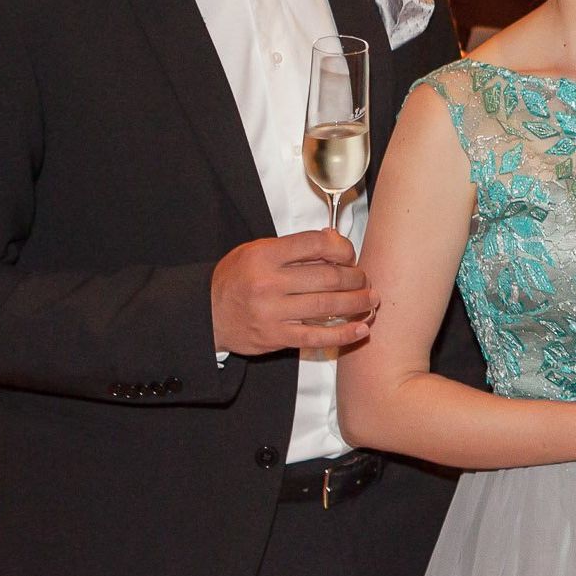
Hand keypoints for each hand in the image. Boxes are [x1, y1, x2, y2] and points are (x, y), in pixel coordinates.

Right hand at [212, 230, 373, 355]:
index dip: (342, 249)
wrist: (206, 314)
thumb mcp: (256, 252)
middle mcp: (268, 282)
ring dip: (357, 303)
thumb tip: (333, 238)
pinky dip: (344, 333)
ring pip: (328, 306)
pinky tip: (361, 329)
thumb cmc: (237, 279)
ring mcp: (272, 312)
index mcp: (264, 255)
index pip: (316, 244)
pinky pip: (317, 336)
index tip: (350, 256)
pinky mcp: (275, 337)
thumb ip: (294, 247)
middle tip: (365, 280)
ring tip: (370, 300)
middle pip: (328, 277)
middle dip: (355, 278)